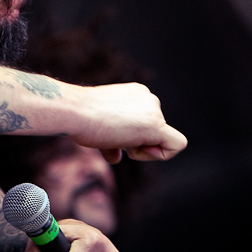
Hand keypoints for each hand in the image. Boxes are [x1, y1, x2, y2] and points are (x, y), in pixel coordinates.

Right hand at [67, 82, 186, 162]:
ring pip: (163, 140)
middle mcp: (149, 98)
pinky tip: (135, 150)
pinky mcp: (156, 125)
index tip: (115, 135)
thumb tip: (115, 158)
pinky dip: (161, 155)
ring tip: (116, 138)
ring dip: (140, 148)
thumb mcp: (101, 127)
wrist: (75, 112)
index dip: (135, 136)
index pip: (148, 121)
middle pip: (157, 131)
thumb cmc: (82, 118)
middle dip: (136, 142)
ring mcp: (154, 110)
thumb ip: (113, 141)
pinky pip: (176, 145)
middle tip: (112, 137)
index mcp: (137, 94)